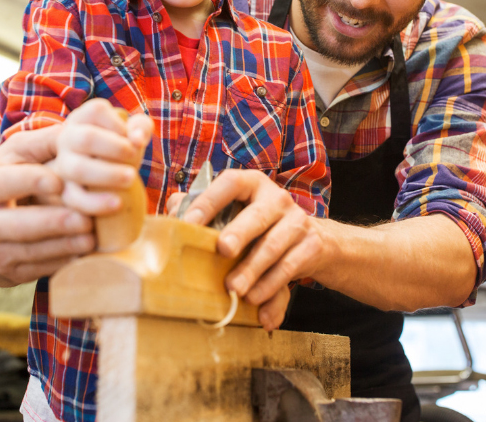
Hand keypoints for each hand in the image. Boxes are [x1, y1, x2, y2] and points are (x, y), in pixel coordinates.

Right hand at [0, 125, 98, 285]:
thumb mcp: (12, 156)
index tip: (61, 182)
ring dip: (65, 245)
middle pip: (22, 225)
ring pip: (32, 251)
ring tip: (92, 236)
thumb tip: (77, 130)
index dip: (36, 181)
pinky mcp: (6, 273)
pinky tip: (82, 252)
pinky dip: (62, 261)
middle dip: (56, 222)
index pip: (10, 183)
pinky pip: (37, 269)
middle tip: (89, 218)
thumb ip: (42, 142)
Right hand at [52, 99, 152, 214]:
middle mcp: (68, 138)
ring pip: (78, 169)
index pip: (96, 111)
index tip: (133, 137)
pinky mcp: (64, 191)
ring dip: (108, 174)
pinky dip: (97, 203)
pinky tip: (119, 203)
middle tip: (135, 155)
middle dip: (115, 148)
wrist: (108, 181)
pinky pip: (75, 199)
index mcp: (83, 118)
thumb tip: (136, 140)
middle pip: (87, 138)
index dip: (118, 124)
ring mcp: (63, 164)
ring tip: (131, 178)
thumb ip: (141, 127)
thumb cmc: (122, 149)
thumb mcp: (134, 133)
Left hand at [175, 169, 324, 330]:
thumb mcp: (235, 213)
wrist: (313, 241)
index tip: (189, 223)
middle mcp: (276, 198)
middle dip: (239, 233)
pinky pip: (289, 269)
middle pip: (257, 216)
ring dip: (252, 270)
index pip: (231, 183)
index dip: (209, 201)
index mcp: (252, 184)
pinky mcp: (311, 246)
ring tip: (234, 290)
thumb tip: (172, 214)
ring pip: (273, 247)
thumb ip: (203, 210)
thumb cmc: (259, 226)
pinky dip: (270, 289)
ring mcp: (297, 221)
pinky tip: (255, 303)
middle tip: (222, 251)